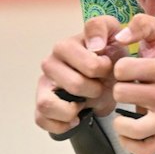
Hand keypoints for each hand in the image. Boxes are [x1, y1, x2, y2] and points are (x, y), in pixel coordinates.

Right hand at [35, 15, 129, 134]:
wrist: (106, 78)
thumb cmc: (107, 55)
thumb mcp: (112, 35)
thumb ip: (103, 28)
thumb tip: (95, 45)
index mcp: (66, 46)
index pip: (90, 64)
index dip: (105, 70)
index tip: (108, 67)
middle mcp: (50, 63)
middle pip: (74, 85)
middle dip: (95, 90)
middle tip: (101, 87)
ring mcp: (44, 85)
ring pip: (47, 104)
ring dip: (72, 109)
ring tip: (85, 103)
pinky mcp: (41, 105)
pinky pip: (41, 120)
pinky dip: (60, 124)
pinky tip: (76, 119)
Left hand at [110, 14, 154, 153]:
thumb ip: (141, 24)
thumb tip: (121, 36)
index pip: (123, 68)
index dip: (117, 68)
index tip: (127, 71)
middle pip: (120, 94)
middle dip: (118, 90)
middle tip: (129, 90)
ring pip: (127, 126)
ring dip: (120, 119)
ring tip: (125, 112)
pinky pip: (137, 149)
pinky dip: (128, 140)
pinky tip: (130, 129)